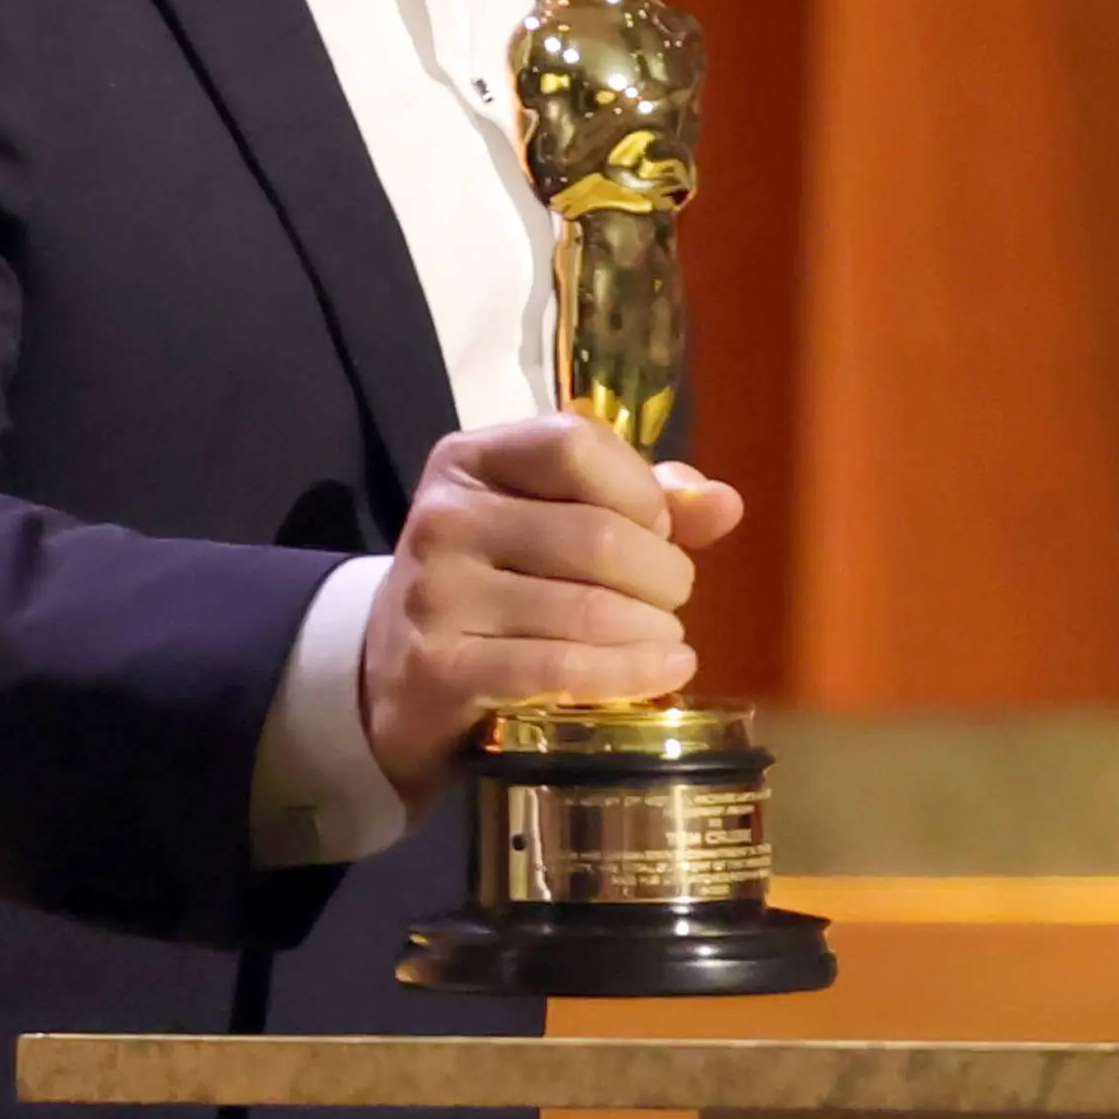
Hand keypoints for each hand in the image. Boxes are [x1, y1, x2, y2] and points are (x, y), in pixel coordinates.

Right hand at [352, 414, 743, 802]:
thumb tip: (724, 504)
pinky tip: (664, 671)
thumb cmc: (495, 582)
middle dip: (662, 572)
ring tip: (669, 639)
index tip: (659, 527)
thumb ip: (638, 500)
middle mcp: (446, 516)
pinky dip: (628, 672)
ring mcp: (436, 594)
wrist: (394, 675)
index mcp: (472, 459)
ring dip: (652, 629)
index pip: (573, 443)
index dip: (638, 487)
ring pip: (586, 608)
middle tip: (674, 597)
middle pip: (595, 534)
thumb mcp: (551, 520)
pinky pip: (558, 669)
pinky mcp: (439, 669)